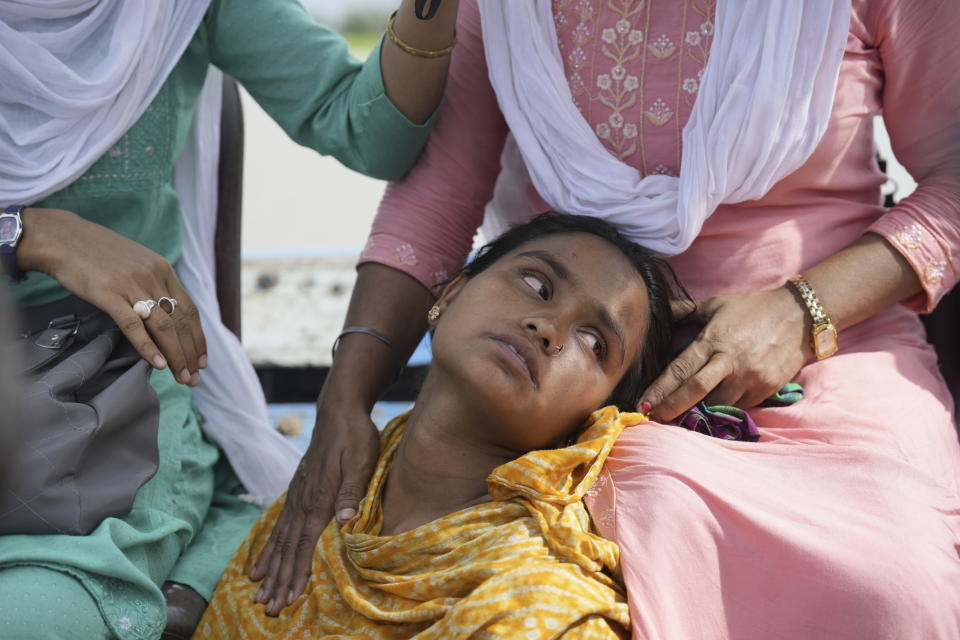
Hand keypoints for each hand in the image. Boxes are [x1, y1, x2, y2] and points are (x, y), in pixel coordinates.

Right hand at [19, 208, 204, 384]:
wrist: (62, 237)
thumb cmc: (97, 253)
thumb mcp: (136, 263)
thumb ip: (154, 283)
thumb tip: (166, 312)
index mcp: (163, 270)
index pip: (190, 310)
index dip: (198, 338)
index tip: (202, 359)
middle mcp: (154, 277)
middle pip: (181, 322)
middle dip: (190, 353)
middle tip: (194, 379)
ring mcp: (132, 286)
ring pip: (163, 327)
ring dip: (176, 355)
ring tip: (182, 377)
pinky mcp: (109, 294)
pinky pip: (133, 325)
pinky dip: (147, 347)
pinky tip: (158, 364)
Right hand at [249, 403, 379, 615]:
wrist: (339, 410)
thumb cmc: (355, 436)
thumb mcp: (361, 461)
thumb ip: (352, 492)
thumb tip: (346, 522)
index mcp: (318, 499)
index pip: (304, 544)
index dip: (296, 573)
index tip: (288, 598)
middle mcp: (302, 500)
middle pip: (287, 547)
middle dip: (278, 579)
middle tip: (267, 606)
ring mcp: (297, 494)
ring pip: (280, 537)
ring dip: (270, 565)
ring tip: (257, 588)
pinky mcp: (298, 489)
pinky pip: (280, 523)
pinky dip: (270, 544)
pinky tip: (265, 556)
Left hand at [639, 287, 809, 420]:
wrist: (800, 315)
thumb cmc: (752, 308)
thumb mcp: (715, 304)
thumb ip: (684, 310)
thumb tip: (657, 307)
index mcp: (713, 340)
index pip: (681, 369)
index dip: (660, 389)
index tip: (643, 403)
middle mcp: (730, 361)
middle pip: (695, 391)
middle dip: (672, 408)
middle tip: (653, 418)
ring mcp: (750, 377)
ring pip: (717, 404)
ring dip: (698, 412)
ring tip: (679, 416)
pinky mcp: (766, 388)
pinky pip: (739, 406)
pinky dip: (723, 409)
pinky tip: (711, 409)